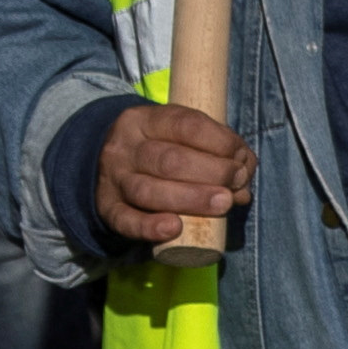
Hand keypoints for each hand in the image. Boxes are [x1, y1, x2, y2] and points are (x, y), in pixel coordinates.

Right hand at [92, 100, 257, 246]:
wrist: (103, 163)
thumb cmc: (160, 148)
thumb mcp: (181, 136)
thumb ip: (216, 151)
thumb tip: (244, 181)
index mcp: (144, 120)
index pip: (186, 125)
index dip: (220, 142)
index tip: (241, 159)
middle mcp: (124, 147)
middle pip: (169, 160)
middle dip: (212, 173)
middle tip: (236, 184)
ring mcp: (113, 179)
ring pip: (148, 191)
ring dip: (191, 199)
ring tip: (223, 204)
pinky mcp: (107, 209)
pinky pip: (126, 221)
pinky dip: (149, 227)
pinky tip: (174, 229)